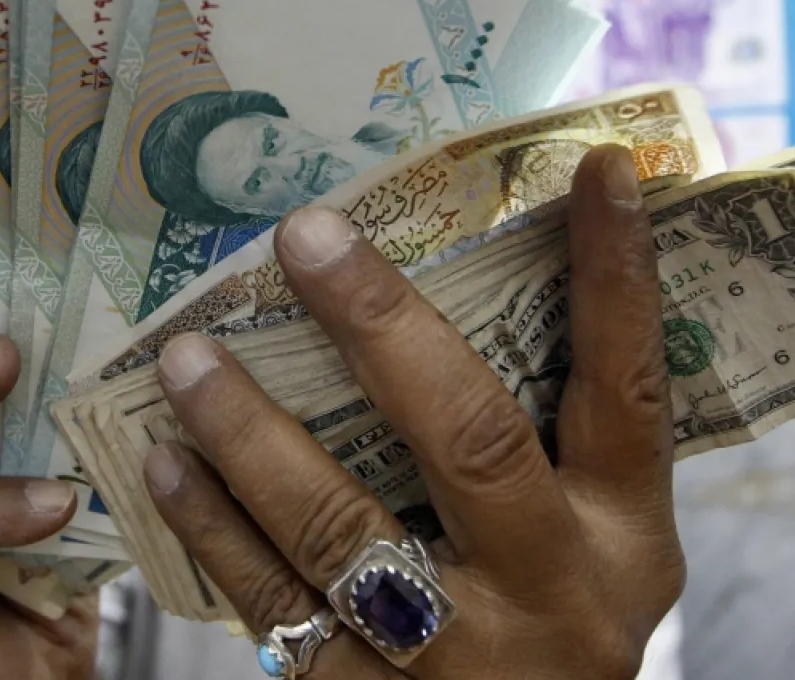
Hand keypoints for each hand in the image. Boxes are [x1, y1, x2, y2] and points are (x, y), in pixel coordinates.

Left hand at [143, 145, 684, 678]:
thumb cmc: (546, 629)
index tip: (596, 164)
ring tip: (185, 354)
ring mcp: (453, 658)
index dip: (618, 277)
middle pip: (468, 439)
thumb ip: (546, 446)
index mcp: (623, 539)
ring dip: (250, 430)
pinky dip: (211, 527)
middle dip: (381, 326)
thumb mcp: (589, 549)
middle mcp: (549, 592)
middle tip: (303, 235)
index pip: (628, 389)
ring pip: (339, 526)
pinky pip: (271, 601)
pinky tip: (166, 463)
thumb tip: (463, 288)